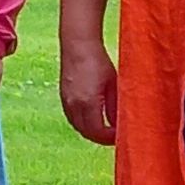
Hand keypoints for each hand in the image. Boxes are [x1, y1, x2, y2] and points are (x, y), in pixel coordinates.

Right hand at [59, 33, 116, 147]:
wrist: (78, 46)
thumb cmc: (98, 61)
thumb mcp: (113, 84)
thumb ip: (115, 106)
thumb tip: (119, 123)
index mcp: (88, 103)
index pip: (98, 132)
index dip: (109, 138)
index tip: (120, 137)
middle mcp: (74, 105)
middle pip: (87, 133)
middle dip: (100, 138)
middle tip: (114, 137)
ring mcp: (66, 102)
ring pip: (78, 127)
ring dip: (91, 131)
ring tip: (105, 130)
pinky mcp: (63, 97)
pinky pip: (72, 118)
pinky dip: (82, 123)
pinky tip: (93, 119)